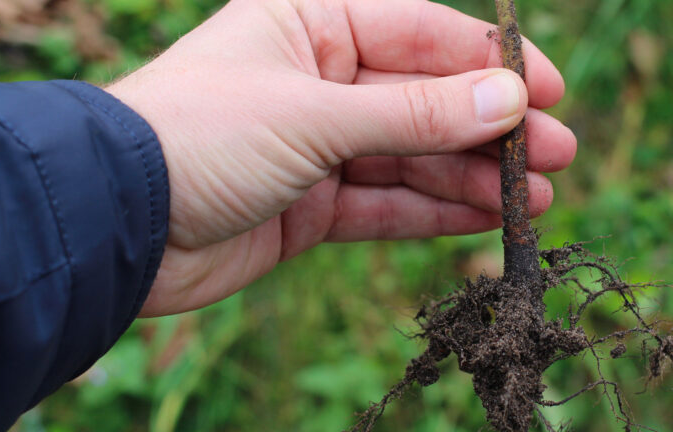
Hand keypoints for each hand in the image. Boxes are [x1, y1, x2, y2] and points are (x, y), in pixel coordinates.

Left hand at [106, 0, 575, 316]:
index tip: (550, 92)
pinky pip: (383, 205)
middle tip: (557, 155)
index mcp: (310, 21)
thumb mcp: (316, 114)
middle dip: (489, 129)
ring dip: (470, 177)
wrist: (116, 223)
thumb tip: (509, 100)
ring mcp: (315, 145)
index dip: (489, 65)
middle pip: (423, 100)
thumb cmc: (198, 136)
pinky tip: (483, 219)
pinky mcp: (308, 205)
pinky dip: (431, 213)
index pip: (421, 33)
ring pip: (410, 158)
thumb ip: (415, 113)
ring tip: (533, 200)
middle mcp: (316, 78)